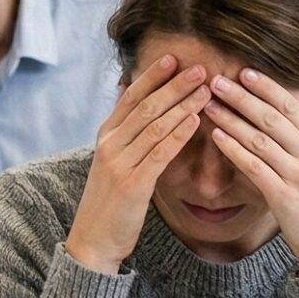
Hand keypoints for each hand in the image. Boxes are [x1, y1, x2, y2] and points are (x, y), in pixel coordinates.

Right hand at [65, 53, 212, 272]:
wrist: (93, 240)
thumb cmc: (109, 201)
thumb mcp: (112, 160)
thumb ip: (126, 132)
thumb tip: (134, 99)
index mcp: (106, 136)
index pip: (130, 97)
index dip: (152, 76)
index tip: (173, 57)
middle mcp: (110, 145)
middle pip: (145, 106)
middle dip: (173, 85)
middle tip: (198, 67)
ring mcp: (119, 163)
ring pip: (154, 125)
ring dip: (182, 105)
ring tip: (205, 89)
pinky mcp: (132, 184)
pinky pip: (159, 153)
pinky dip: (178, 134)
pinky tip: (195, 121)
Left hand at [205, 69, 298, 276]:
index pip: (291, 105)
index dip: (266, 87)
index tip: (244, 70)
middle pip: (271, 118)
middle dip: (241, 97)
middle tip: (216, 80)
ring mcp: (298, 175)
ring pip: (259, 140)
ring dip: (231, 120)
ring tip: (208, 104)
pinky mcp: (283, 196)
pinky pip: (253, 167)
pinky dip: (234, 149)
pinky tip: (215, 136)